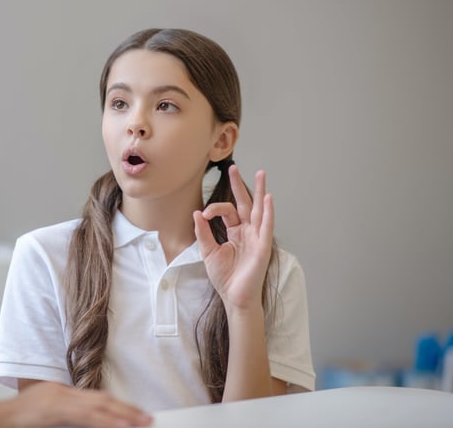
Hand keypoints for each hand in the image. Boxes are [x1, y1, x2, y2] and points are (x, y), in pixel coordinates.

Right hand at [5, 382, 151, 427]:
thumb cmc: (16, 424)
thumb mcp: (45, 420)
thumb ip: (67, 419)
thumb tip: (93, 423)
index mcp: (58, 395)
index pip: (94, 399)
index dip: (117, 406)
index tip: (136, 414)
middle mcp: (58, 394)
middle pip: (99, 399)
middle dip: (124, 409)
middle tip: (146, 418)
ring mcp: (54, 400)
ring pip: (94, 406)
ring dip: (119, 415)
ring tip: (138, 422)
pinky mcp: (50, 410)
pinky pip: (81, 415)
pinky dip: (101, 420)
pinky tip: (117, 425)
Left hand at [192, 165, 273, 312]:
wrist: (234, 297)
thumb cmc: (224, 277)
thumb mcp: (208, 251)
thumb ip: (203, 232)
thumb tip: (197, 213)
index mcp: (235, 232)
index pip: (227, 211)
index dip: (214, 208)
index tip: (204, 215)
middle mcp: (248, 232)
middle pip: (245, 203)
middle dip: (240, 185)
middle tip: (233, 167)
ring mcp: (257, 237)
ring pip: (259, 209)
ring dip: (260, 191)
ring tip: (261, 173)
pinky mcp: (263, 246)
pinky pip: (266, 225)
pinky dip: (268, 211)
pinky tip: (268, 198)